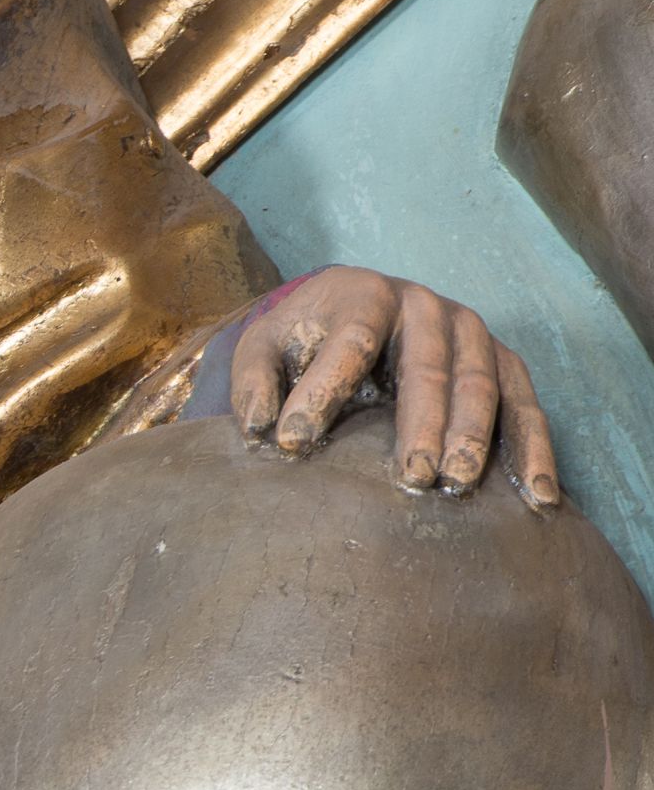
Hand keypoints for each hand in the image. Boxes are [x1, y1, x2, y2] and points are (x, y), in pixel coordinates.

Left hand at [230, 266, 558, 506]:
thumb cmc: (305, 336)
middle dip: (422, 424)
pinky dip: (533, 450)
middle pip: (428, 367)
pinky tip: (535, 496)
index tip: (296, 443)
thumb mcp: (265, 346)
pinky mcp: (502, 361)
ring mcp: (471, 332)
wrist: (355, 308)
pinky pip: (525, 405)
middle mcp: (426, 307)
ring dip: (474, 437)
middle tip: (410, 476)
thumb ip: (253, 381)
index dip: (323, 392)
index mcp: (364, 294)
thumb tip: (257, 426)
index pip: (348, 343)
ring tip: (456, 484)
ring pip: (481, 385)